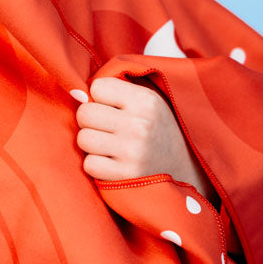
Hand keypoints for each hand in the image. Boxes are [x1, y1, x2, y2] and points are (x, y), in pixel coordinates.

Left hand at [75, 77, 217, 202]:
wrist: (188, 172)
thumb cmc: (156, 130)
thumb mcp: (146, 103)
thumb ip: (113, 92)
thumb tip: (74, 93)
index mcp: (146, 101)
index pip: (96, 87)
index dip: (100, 98)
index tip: (114, 108)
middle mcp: (140, 125)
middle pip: (84, 113)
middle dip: (91, 121)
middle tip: (109, 129)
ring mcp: (133, 152)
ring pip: (83, 139)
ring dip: (92, 145)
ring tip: (111, 146)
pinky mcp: (125, 176)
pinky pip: (89, 165)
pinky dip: (97, 165)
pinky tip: (113, 164)